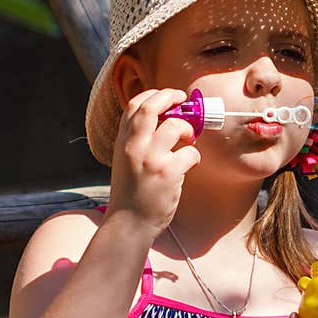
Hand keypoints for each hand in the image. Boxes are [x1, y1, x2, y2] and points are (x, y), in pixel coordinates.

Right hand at [107, 88, 200, 237]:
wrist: (129, 223)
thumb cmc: (132, 193)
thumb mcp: (126, 161)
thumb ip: (139, 141)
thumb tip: (165, 120)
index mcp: (122, 142)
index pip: (134, 106)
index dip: (154, 95)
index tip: (168, 96)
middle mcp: (133, 147)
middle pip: (151, 108)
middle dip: (170, 97)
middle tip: (183, 99)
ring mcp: (150, 159)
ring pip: (175, 126)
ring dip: (188, 129)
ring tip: (188, 140)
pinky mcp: (168, 173)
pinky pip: (191, 152)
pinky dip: (195, 155)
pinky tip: (190, 164)